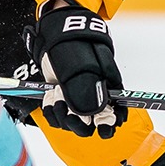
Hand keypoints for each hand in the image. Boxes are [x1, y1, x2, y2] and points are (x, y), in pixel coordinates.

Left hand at [32, 2, 125, 137]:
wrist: (56, 37)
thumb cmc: (74, 46)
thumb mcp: (83, 67)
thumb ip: (88, 93)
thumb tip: (92, 113)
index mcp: (107, 91)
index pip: (114, 116)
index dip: (109, 125)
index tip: (102, 129)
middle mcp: (93, 99)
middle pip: (90, 126)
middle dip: (77, 122)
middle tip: (67, 112)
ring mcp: (76, 101)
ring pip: (71, 123)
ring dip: (60, 112)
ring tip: (56, 94)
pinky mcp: (62, 100)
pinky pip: (56, 117)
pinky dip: (50, 109)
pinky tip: (51, 96)